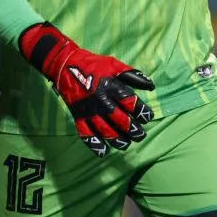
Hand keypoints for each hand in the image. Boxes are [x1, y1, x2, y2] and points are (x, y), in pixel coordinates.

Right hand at [19, 22, 154, 156]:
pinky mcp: (78, 116)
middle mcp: (100, 100)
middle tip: (141, 135)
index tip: (149, 117)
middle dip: (133, 129)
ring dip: (118, 139)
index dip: (141, 111)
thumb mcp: (115, 65)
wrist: (66, 66)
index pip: (129, 101)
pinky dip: (94, 144)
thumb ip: (133, 75)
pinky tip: (104, 152)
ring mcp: (89, 110)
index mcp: (111, 86)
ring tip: (127, 144)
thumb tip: (151, 86)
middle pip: (119, 119)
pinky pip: (86, 134)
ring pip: (105, 130)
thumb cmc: (94, 65)